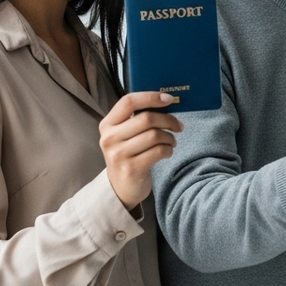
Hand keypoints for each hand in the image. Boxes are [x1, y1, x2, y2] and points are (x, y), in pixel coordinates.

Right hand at [99, 91, 183, 209]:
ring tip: (171, 141)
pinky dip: (168, 150)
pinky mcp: (130, 169)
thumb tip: (167, 101)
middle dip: (168, 120)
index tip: (169, 99)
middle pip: (147, 118)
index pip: (128, 101)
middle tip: (178, 126)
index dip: (151, 97)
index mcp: (107, 124)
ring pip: (155, 135)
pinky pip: (159, 151)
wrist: (121, 188)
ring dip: (170, 137)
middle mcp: (109, 138)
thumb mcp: (125, 134)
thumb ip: (138, 118)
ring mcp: (118, 154)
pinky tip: (167, 152)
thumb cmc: (129, 154)